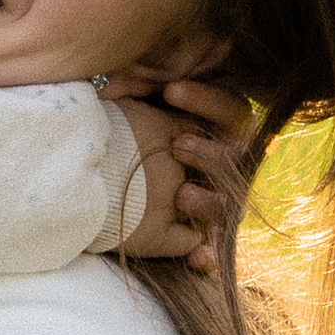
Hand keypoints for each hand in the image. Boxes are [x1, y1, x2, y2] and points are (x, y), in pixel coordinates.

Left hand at [105, 71, 254, 274]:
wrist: (98, 185)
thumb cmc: (123, 133)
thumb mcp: (132, 103)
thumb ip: (139, 83)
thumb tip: (124, 75)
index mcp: (215, 132)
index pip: (232, 112)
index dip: (207, 101)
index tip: (170, 91)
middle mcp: (222, 170)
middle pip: (236, 161)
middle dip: (209, 153)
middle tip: (177, 145)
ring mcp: (212, 204)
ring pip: (229, 207)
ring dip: (210, 202)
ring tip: (182, 196)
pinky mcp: (197, 237)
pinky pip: (211, 250)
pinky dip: (207, 255)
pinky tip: (197, 259)